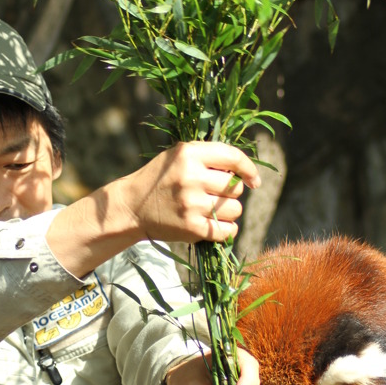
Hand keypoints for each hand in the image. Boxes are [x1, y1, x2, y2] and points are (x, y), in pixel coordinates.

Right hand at [47, 140, 259, 279]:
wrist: (132, 206)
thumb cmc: (160, 179)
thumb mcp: (177, 156)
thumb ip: (208, 157)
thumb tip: (244, 172)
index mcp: (188, 154)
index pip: (233, 157)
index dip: (249, 169)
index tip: (253, 181)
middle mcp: (191, 177)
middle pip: (235, 187)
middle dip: (230, 193)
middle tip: (214, 196)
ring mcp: (191, 204)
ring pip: (235, 209)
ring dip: (229, 212)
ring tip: (212, 211)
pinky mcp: (191, 227)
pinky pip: (227, 230)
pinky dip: (227, 230)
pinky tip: (217, 226)